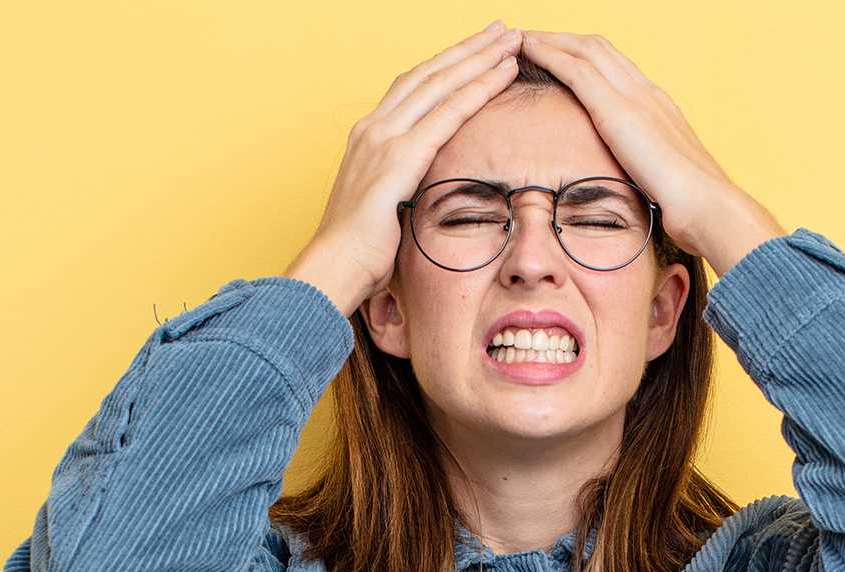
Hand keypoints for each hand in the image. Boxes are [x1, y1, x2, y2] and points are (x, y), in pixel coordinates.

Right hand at [286, 21, 523, 312]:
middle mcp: (373, 128)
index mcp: (369, 137)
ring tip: (511, 40)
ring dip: (479, 58)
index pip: (414, 87)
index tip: (477, 50)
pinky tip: (503, 73)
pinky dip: (478, 89)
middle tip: (502, 29)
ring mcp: (383, 139)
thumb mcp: (386, 207)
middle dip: (468, 48)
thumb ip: (406, 187)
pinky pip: (448, 114)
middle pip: (429, 73)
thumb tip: (429, 192)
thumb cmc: (359, 251)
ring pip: (441, 83)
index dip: (448, 65)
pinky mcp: (398, 158)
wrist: (333, 268)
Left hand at [520, 30, 785, 273]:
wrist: (707, 204)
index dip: (584, 56)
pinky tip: (527, 49)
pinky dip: (549, 54)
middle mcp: (647, 92)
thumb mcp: (663, 179)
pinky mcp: (617, 109)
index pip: (615, 67)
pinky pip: (576, 69)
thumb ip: (645, 170)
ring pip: (585, 49)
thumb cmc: (690, 204)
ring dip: (550, 38)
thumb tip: (637, 185)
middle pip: (598, 48)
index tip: (559, 55)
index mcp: (658, 106)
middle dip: (563, 38)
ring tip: (520, 36)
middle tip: (531, 37)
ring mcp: (634, 96)